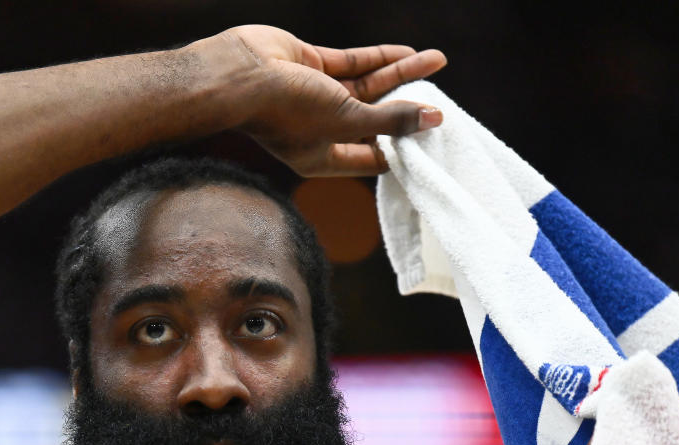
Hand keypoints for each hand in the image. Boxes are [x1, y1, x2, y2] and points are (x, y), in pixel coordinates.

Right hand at [212, 25, 445, 175]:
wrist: (237, 75)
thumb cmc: (285, 111)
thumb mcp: (345, 121)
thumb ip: (390, 120)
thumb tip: (434, 120)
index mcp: (324, 158)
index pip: (374, 158)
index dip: (403, 148)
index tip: (434, 138)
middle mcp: (321, 130)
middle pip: (376, 119)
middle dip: (408, 104)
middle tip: (441, 93)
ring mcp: (317, 97)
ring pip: (369, 86)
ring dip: (401, 74)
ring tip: (437, 60)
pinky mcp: (313, 66)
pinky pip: (354, 63)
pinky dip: (379, 57)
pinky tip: (407, 52)